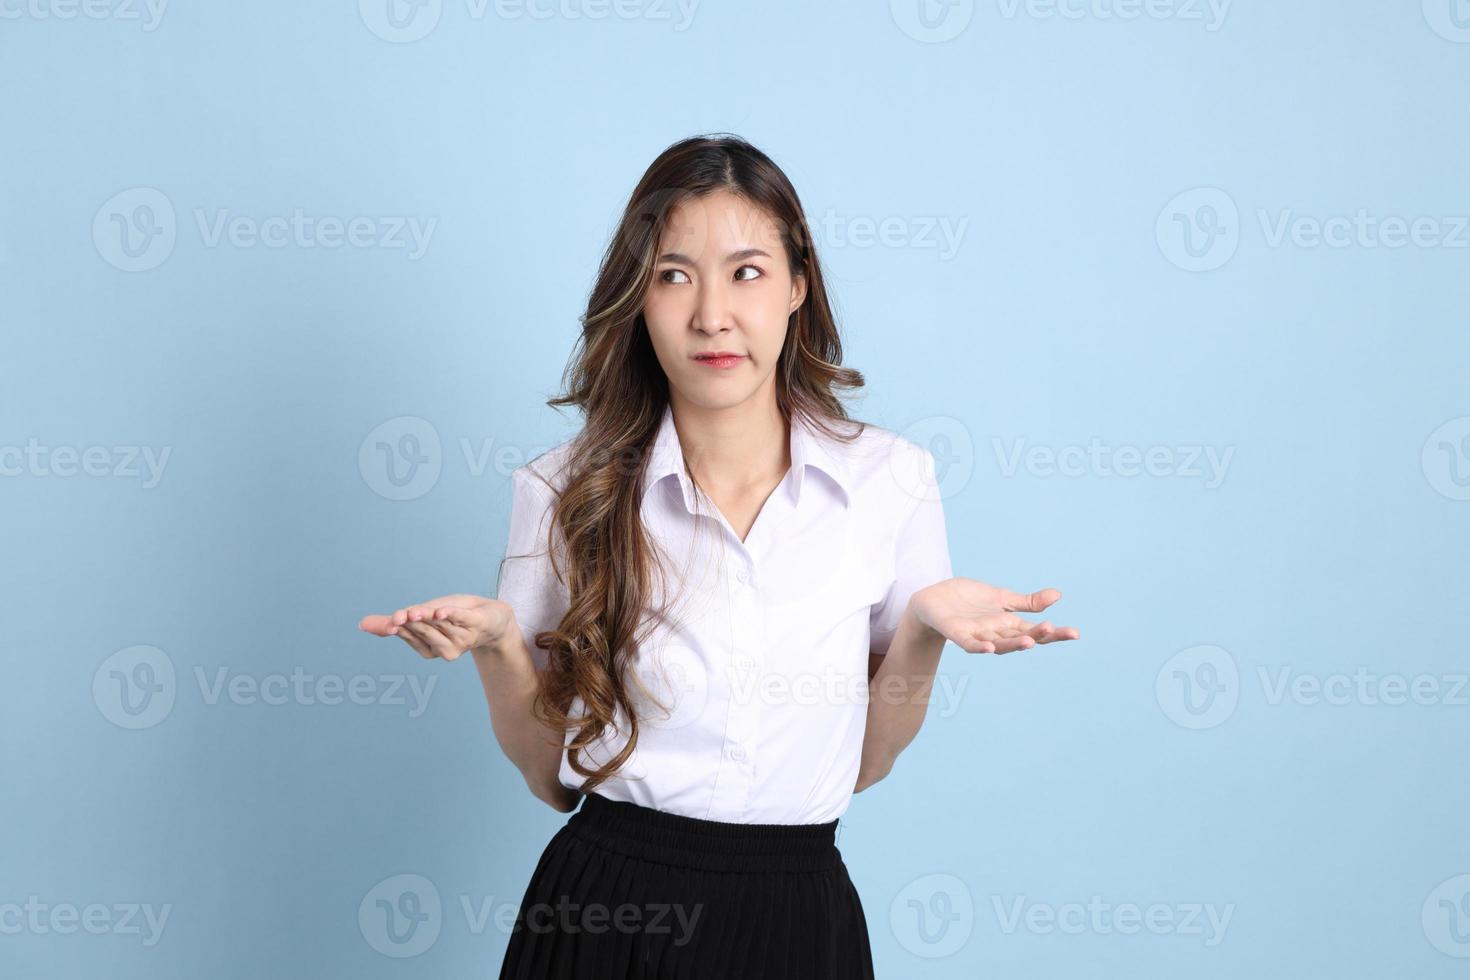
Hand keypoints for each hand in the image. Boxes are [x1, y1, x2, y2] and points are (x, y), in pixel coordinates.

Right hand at [358, 593, 514, 660]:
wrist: (491, 616)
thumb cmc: (452, 617)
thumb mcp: (423, 616)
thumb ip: (394, 623)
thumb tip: (360, 624)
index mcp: (430, 649)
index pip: (410, 636)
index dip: (401, 627)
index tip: (392, 621)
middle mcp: (446, 649)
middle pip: (423, 630)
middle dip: (413, 621)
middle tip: (404, 614)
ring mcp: (462, 638)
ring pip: (439, 624)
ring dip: (430, 616)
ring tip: (424, 609)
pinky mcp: (477, 624)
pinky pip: (461, 619)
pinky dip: (452, 615)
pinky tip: (441, 611)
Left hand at [909, 578, 1079, 653]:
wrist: (933, 600)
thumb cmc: (968, 601)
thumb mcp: (1001, 597)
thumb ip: (1027, 601)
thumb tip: (1058, 595)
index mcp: (1008, 625)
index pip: (1035, 631)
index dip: (1055, 634)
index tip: (1075, 633)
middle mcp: (996, 633)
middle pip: (1020, 638)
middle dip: (1038, 636)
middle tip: (1056, 630)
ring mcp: (977, 635)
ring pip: (998, 644)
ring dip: (1013, 645)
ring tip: (1030, 642)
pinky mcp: (957, 633)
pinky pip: (969, 644)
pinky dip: (978, 647)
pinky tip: (987, 648)